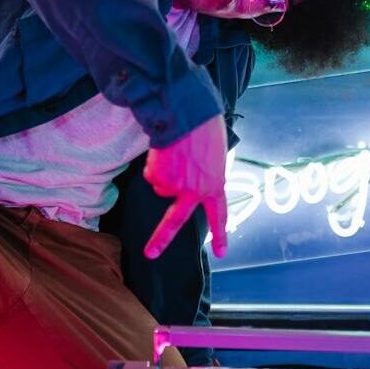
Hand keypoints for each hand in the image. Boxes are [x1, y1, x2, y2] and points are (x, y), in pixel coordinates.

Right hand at [142, 113, 227, 259]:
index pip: (220, 215)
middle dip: (160, 239)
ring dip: (163, 173)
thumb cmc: (206, 130)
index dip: (220, 235)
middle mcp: (195, 191)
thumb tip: (189, 183)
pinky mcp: (158, 177)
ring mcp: (175, 186)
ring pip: (161, 187)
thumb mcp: (216, 157)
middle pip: (174, 221)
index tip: (220, 253)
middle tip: (149, 254)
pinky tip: (165, 151)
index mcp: (215, 186)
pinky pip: (151, 175)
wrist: (189, 114)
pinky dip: (154, 164)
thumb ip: (207, 176)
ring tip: (174, 153)